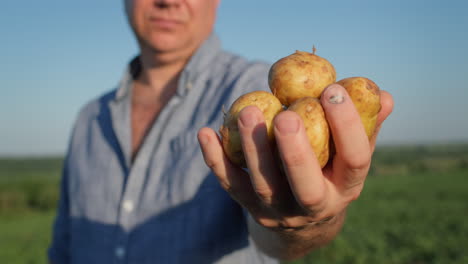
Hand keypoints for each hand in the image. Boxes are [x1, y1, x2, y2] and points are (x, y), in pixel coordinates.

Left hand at [198, 84, 392, 230]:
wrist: (301, 221)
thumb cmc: (328, 173)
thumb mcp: (349, 156)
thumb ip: (363, 127)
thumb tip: (382, 94)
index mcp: (345, 187)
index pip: (354, 160)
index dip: (347, 127)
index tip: (333, 90)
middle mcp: (313, 205)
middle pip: (305, 185)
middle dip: (296, 151)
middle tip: (287, 115)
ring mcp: (278, 210)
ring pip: (265, 185)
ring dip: (254, 149)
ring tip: (246, 111)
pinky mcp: (250, 207)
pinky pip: (231, 184)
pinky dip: (216, 159)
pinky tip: (207, 132)